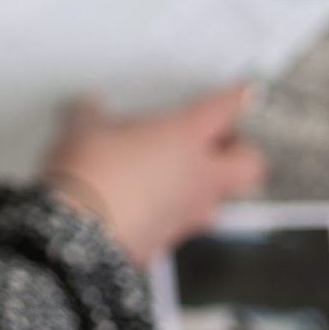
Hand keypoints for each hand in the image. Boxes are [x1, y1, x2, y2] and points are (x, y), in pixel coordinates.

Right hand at [38, 84, 266, 264]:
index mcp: (184, 136)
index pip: (224, 109)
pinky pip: (189, 218)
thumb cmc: (89, 175)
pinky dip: (177, 208)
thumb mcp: (82, 129)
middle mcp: (199, 174)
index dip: (237, 96)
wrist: (78, 235)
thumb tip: (89, 109)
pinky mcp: (174, 238)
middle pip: (250, 163)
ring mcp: (191, 210)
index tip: (244, 91)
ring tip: (177, 174)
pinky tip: (149, 200)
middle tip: (217, 143)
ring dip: (208, 183)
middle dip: (240, 151)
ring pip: (222, 195)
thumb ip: (93, 114)